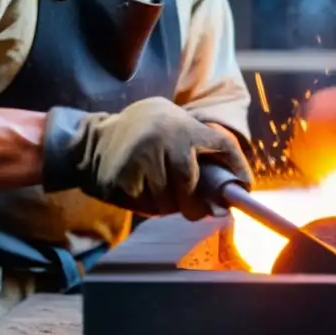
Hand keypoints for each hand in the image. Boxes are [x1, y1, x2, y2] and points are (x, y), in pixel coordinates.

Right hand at [65, 97, 253, 220]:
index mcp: (182, 125)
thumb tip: (226, 186)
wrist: (92, 138)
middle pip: (192, 185)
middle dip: (196, 204)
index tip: (243, 188)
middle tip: (196, 211)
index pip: (222, 146)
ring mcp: (142, 160)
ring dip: (168, 205)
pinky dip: (149, 207)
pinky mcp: (123, 181)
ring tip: (159, 193)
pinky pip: (146, 207)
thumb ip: (196, 144)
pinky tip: (141, 193)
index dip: (237, 169)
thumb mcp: (171, 123)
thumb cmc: (141, 134)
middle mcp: (165, 140)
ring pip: (169, 202)